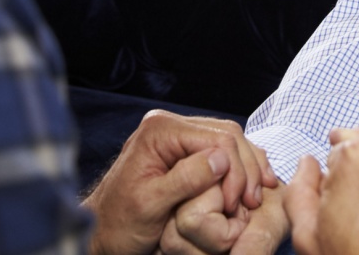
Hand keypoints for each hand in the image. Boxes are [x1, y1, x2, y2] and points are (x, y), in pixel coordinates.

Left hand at [83, 110, 278, 254]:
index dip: (235, 170)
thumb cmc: (119, 224)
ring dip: (245, 169)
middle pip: (226, 135)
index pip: (217, 138)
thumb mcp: (150, 205)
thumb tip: (222, 160)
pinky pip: (219, 152)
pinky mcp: (182, 151)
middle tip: (254, 202)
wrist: (102, 233)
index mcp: (160, 131)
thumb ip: (185, 179)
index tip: (238, 204)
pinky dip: (236, 169)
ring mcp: (176, 137)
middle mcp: (169, 125)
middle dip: (245, 168)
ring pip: (228, 141)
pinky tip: (248, 186)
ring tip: (256, 196)